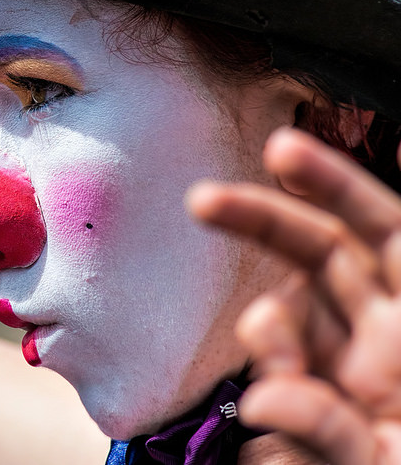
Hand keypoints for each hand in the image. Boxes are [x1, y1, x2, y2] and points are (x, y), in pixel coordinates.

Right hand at [187, 127, 400, 463]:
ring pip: (281, 316)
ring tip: (276, 383)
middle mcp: (378, 340)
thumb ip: (331, 428)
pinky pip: (265, 374)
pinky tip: (268, 414)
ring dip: (267, 333)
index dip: (337, 184)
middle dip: (259, 218)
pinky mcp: (293, 401)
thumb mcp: (387, 464)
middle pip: (319, 251)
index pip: (385, 232)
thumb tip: (263, 397)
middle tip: (201, 201)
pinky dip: (263, 390)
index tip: (279, 150)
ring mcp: (332, 369)